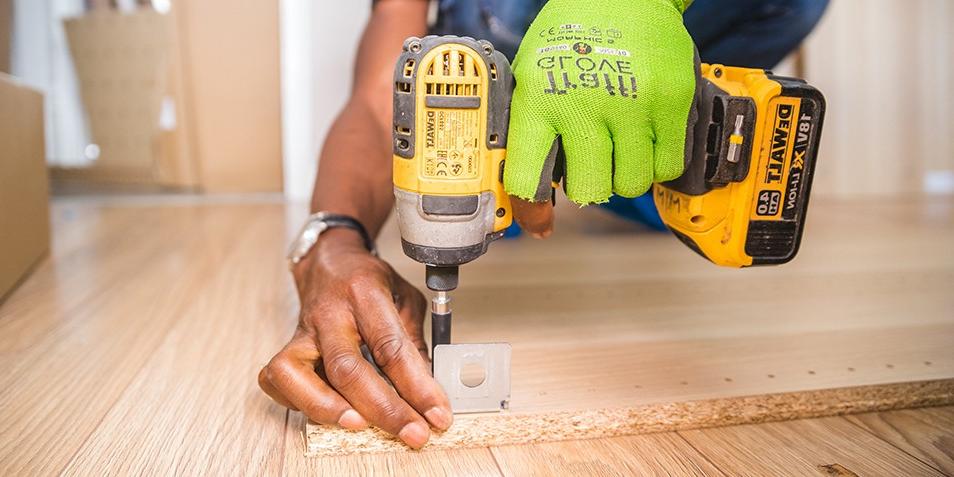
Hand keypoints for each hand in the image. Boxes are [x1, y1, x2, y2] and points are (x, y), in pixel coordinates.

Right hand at [258, 229, 451, 448]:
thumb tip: (427, 392)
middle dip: (383, 409)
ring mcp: (303, 332)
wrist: (329, 262)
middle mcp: (329, 314)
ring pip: (297, 375)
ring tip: (360, 426)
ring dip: (328, 408)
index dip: (417, 387)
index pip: (391, 347)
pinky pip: (278, 380)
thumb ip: (414, 342)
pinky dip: (298, 402)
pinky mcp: (287, 347)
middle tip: (412, 433)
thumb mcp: (405, 298)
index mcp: (365, 294)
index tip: (437, 415)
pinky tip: (327, 411)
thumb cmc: (369, 282)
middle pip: (347, 368)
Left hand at [504, 0, 697, 236]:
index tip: (537, 221)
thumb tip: (531, 194)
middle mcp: (584, 104)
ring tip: (619, 144)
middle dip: (589, 186)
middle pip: (588, 191)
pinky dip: (657, 162)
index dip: (530, 208)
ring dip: (624, 174)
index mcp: (539, 98)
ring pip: (630, 184)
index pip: (527, 175)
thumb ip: (531, 130)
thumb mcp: (533, 74)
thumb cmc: (573, 35)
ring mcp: (632, 105)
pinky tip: (645, 137)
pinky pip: (667, 165)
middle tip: (591, 164)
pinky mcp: (672, 103)